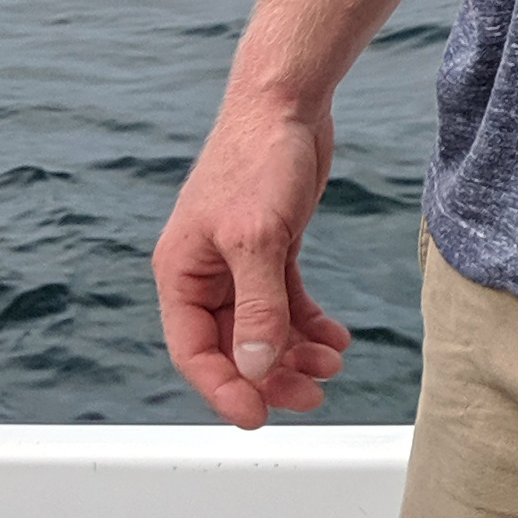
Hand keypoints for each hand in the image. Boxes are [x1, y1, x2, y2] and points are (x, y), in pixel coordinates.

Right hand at [153, 99, 354, 430]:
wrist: (286, 101)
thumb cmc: (258, 157)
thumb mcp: (258, 238)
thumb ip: (256, 307)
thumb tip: (252, 368)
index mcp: (180, 272)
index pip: (193, 351)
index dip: (223, 389)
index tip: (258, 417)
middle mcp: (204, 272)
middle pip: (231, 345)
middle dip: (269, 375)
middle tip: (312, 397)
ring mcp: (238, 261)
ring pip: (261, 327)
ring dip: (294, 353)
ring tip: (333, 365)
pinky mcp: (271, 247)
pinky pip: (285, 302)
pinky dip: (308, 324)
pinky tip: (336, 339)